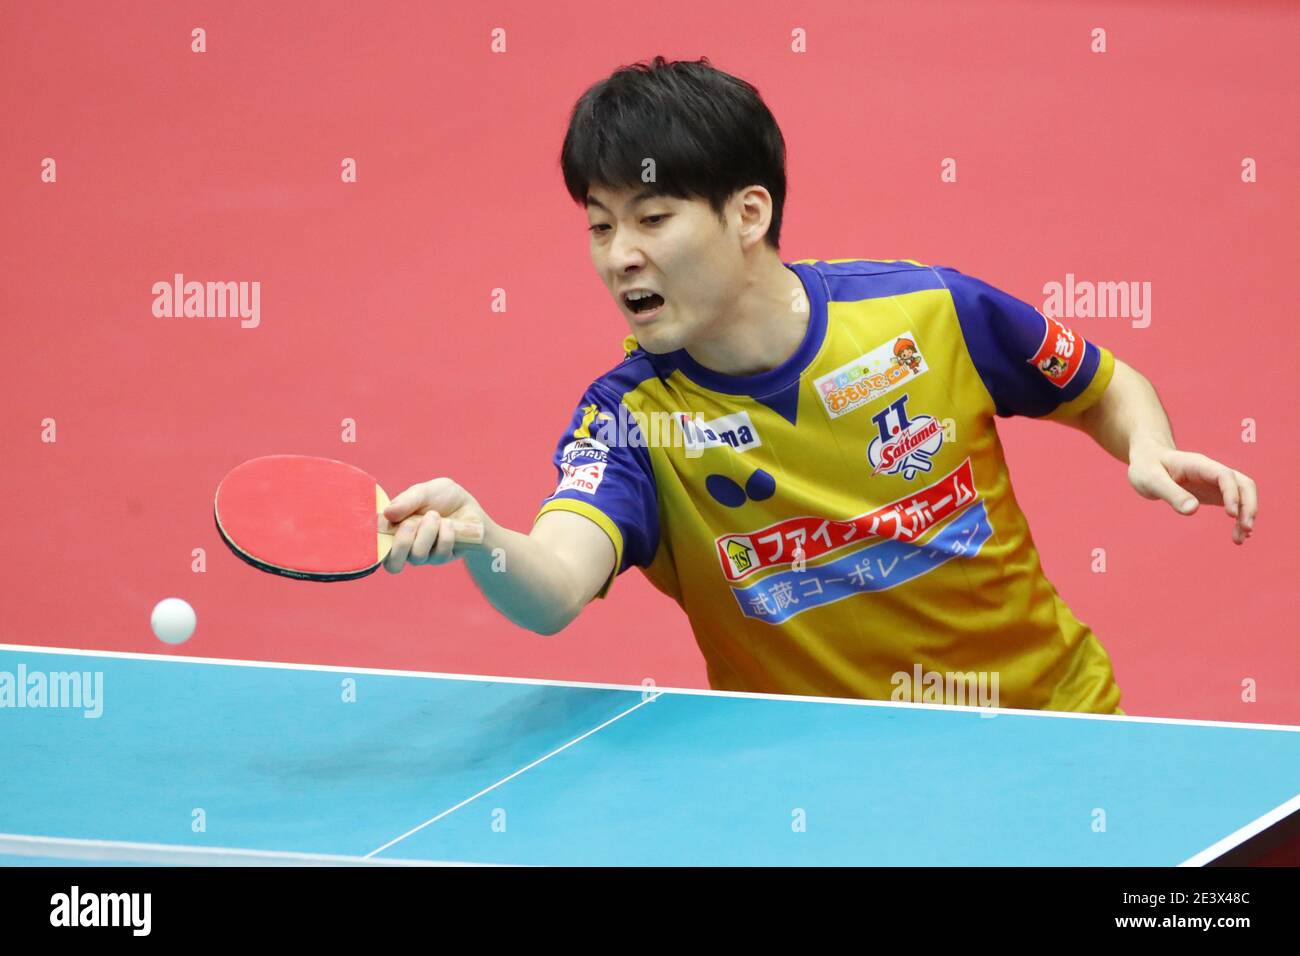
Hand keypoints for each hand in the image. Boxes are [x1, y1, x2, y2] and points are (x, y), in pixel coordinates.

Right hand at [381, 477, 488, 571]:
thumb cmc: (443, 498)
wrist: (471, 508)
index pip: (376, 547)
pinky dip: (445, 535)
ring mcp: (423, 554)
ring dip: (427, 533)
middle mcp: (405, 546)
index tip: (386, 525)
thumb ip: (407, 500)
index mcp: (393, 529)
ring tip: (435, 516)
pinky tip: (451, 524)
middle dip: (401, 543)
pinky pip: (440, 552)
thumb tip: (387, 513)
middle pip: (392, 564)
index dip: (377, 543)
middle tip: (411, 523)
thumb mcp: (426, 491)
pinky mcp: (441, 558)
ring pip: (417, 556)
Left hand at [1126, 441, 1256, 544]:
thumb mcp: (1151, 480)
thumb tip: (1192, 510)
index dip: (1232, 494)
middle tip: (1246, 529)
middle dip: (1249, 506)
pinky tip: (1238, 535)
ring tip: (1239, 540)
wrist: (1147, 460)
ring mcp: (1215, 482)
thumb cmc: (1147, 467)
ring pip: (1243, 495)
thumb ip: (1171, 493)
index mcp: (1198, 464)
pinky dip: (1239, 518)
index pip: (1224, 476)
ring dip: (1246, 515)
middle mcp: (1212, 472)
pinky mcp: (1214, 493)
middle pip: (1243, 484)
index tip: (1231, 514)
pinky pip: (1235, 504)